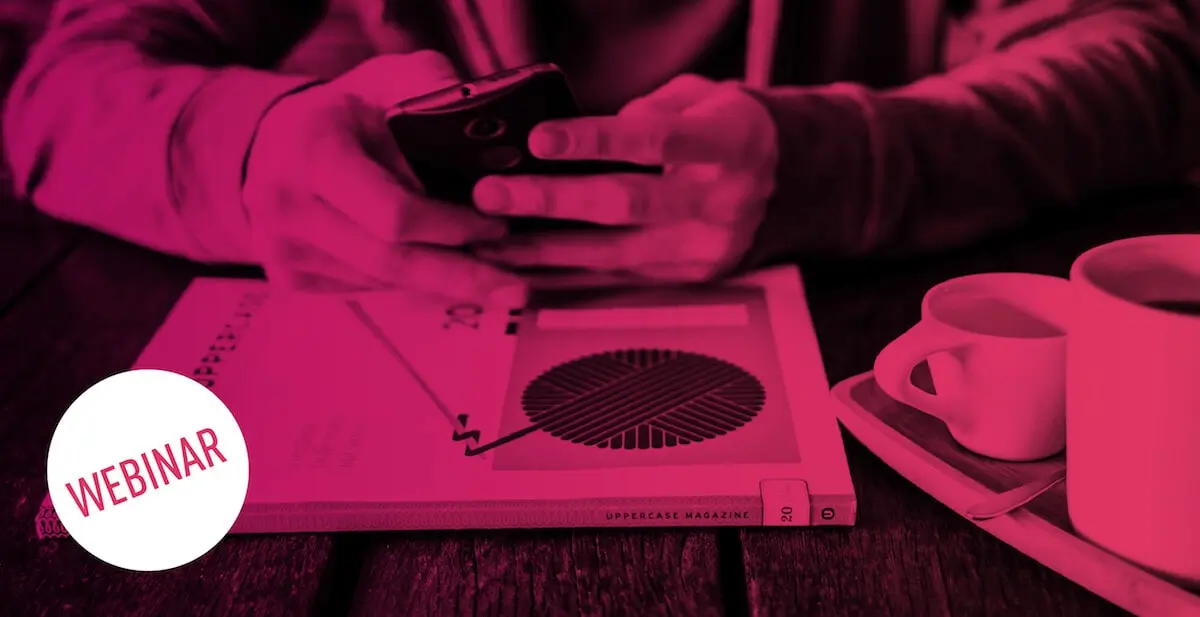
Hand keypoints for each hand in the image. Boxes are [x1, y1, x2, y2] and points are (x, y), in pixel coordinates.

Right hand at [244, 52, 526, 304]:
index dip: (451, 227)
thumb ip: (431, 87)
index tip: (498, 227)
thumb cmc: (345, 110)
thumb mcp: (386, 79)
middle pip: (391, 262)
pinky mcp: (289, 279)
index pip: (393, 214)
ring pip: (382, 282)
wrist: (271, 144)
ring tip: (492, 280)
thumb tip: (482, 117)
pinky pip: (366, 290)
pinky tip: (442, 276)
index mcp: (313, 155)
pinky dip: (410, 286)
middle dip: (460, 276)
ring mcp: (284, 250)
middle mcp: (288, 209)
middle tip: (517, 288)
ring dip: (440, 284)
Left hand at [472, 75, 778, 282]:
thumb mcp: (702, 98)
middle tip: (494, 195)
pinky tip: (526, 270)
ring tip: (490, 242)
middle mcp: (720, 202)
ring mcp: (705, 249)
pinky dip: (569, 275)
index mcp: (728, 144)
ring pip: (613, 254)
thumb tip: (580, 138)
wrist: (791, 182)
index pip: (653, 141)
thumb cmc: (731, 130)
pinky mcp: (689, 278)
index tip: (540, 139)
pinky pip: (619, 279)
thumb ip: (648, 111)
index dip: (594, 141)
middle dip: (551, 200)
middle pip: (626, 204)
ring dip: (544, 249)